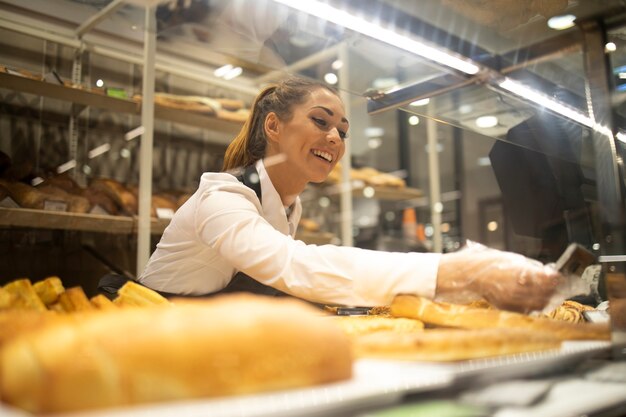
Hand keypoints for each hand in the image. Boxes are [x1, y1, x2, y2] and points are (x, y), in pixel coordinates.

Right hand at [436, 242, 560, 312]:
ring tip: (554, 292)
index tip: (563, 275)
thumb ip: (529, 267)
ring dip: (550, 298)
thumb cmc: (485, 264)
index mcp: (518, 273)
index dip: (559, 278)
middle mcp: (517, 289)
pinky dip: (538, 305)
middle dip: (558, 289)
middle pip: (547, 293)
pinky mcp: (508, 308)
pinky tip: (540, 299)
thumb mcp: (509, 258)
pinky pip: (529, 310)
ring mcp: (512, 300)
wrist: (465, 277)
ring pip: (540, 304)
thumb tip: (547, 272)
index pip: (548, 279)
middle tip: (564, 284)